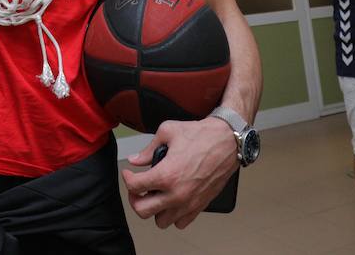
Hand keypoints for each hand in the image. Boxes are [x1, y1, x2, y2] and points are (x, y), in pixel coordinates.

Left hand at [122, 117, 236, 228]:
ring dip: (154, 209)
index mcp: (166, 175)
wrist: (227, 141)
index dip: (127, 178)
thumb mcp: (168, 131)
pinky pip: (180, 223)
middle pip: (142, 210)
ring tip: (155, 194)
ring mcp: (188, 202)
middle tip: (137, 188)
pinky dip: (173, 215)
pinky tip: (171, 200)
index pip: (134, 186)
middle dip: (135, 198)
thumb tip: (136, 160)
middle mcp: (176, 193)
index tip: (129, 173)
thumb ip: (148, 149)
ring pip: (160, 221)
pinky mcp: (199, 206)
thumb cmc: (201, 135)